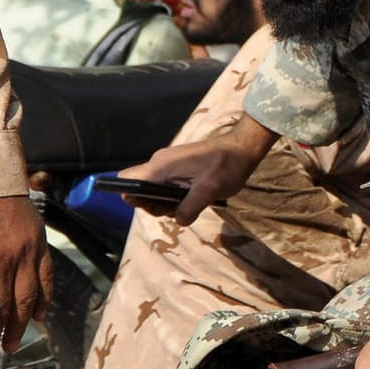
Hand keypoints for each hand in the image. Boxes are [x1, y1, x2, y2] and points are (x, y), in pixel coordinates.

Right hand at [120, 116, 276, 222]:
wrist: (242, 148)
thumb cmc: (226, 165)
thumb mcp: (209, 190)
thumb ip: (189, 207)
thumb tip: (179, 220)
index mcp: (161, 166)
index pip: (127, 179)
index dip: (130, 195)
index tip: (150, 205)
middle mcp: (160, 164)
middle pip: (140, 190)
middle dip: (154, 205)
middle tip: (178, 208)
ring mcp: (169, 167)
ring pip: (154, 191)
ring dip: (167, 203)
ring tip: (190, 204)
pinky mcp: (178, 170)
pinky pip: (166, 187)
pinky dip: (175, 197)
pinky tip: (193, 200)